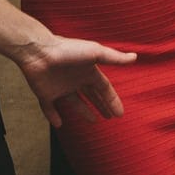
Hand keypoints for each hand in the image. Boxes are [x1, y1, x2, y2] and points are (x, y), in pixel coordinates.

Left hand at [11, 32, 136, 128]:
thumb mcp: (94, 53)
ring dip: (83, 112)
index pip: (104, 88)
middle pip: (92, 95)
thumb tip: (135, 57)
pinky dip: (53, 116)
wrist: (39, 51)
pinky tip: (59, 124)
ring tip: (93, 121)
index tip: (120, 113)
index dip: (112, 100)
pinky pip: (49, 108)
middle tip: (110, 117)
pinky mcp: (45, 93)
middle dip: (102, 105)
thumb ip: (114, 58)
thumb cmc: (68, 50)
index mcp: (88, 71)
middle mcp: (75, 80)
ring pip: (74, 103)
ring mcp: (60, 87)